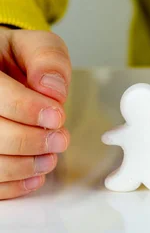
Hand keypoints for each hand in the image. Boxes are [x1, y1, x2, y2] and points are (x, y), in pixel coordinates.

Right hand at [0, 27, 70, 198]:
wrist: (0, 72)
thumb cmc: (14, 60)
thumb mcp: (34, 46)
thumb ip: (46, 59)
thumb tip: (52, 89)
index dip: (27, 108)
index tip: (57, 115)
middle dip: (30, 141)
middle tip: (60, 140)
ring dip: (22, 166)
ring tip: (50, 158)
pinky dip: (13, 185)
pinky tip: (34, 176)